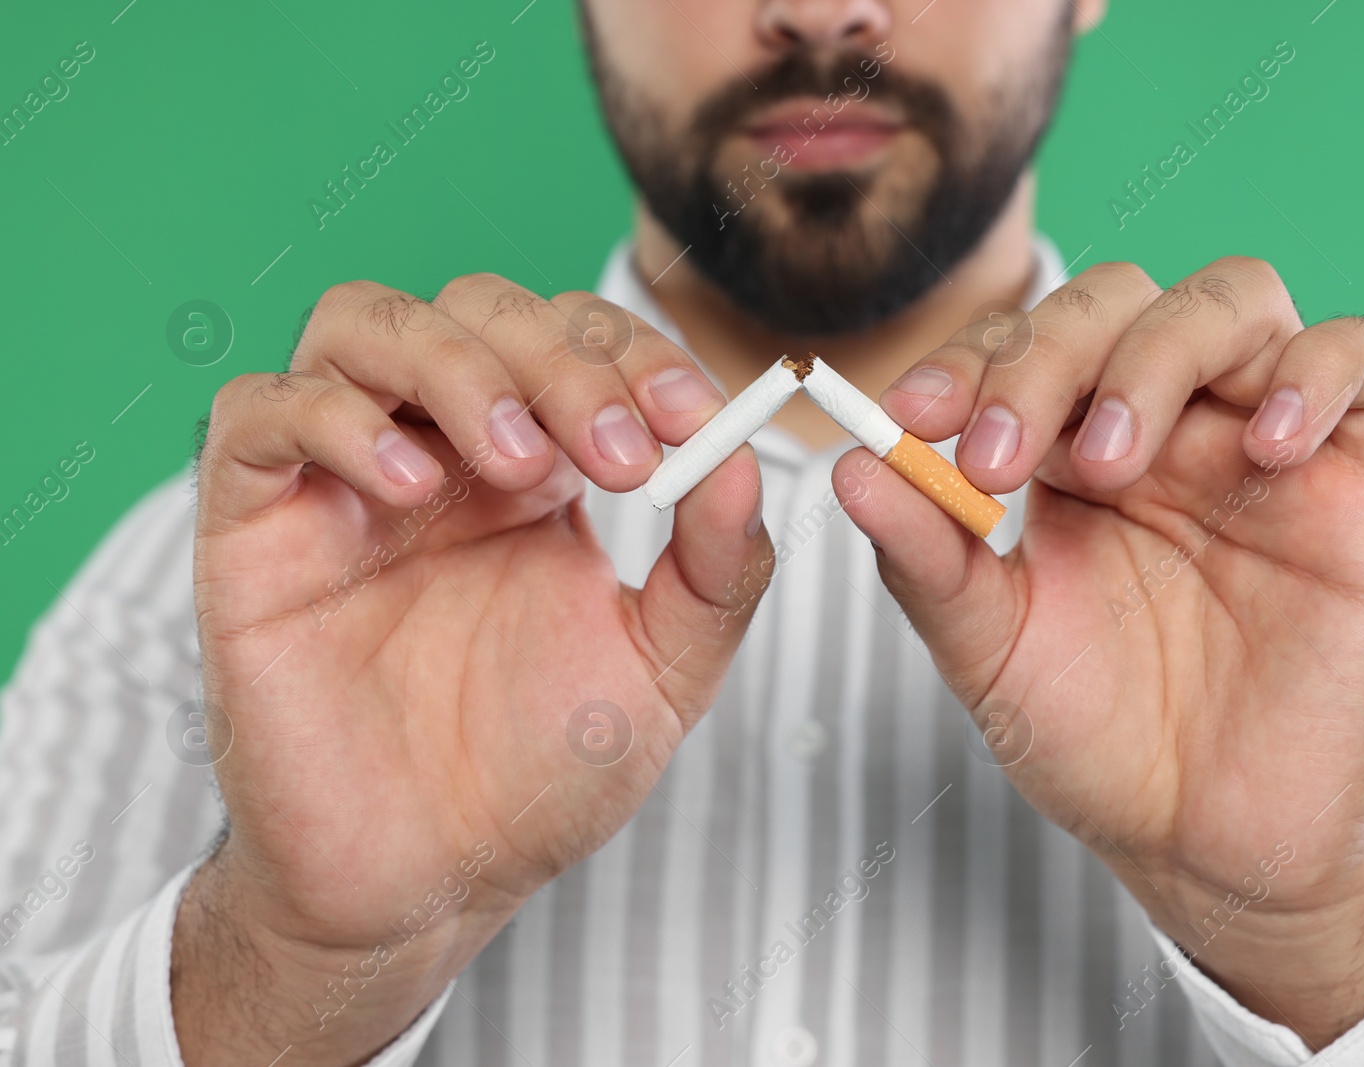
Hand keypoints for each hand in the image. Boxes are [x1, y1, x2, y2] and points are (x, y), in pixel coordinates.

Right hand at [175, 275, 770, 1063]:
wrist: (429, 880)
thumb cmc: (538, 774)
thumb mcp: (663, 671)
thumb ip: (715, 571)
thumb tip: (746, 463)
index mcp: (535, 471)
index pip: (574, 339)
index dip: (634, 354)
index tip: (692, 416)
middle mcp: (438, 455)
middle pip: (478, 310)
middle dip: (560, 360)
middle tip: (617, 455)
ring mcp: (342, 482)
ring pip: (363, 324)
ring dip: (455, 365)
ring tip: (518, 460)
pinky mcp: (254, 529)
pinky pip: (256, 413)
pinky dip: (332, 418)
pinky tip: (406, 487)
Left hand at [835, 257, 1363, 1047]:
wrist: (1211, 845)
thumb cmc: (1102, 741)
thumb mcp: (991, 650)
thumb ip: (926, 557)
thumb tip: (849, 466)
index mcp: (1074, 449)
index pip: (1025, 343)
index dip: (968, 359)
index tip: (910, 415)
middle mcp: (1171, 424)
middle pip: (1119, 301)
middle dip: (1045, 358)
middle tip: (999, 458)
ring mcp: (1268, 438)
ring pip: (1235, 300)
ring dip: (1158, 356)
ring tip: (1112, 464)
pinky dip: (1317, 374)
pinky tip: (1265, 447)